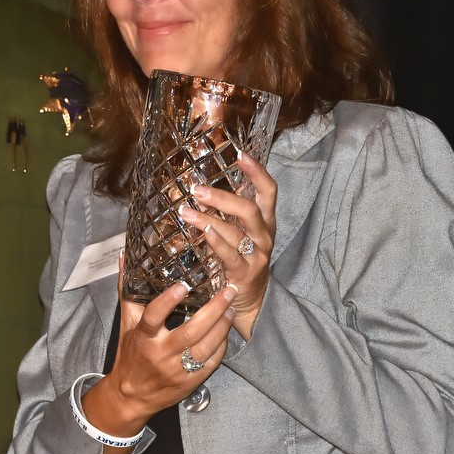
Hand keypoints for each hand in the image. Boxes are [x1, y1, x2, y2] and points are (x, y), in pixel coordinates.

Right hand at [81, 254, 237, 449]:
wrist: (131, 396)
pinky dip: (222, 346)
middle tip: (228, 290)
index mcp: (143, 337)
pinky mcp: (190, 382)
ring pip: (206, 347)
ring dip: (223, 326)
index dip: (168, 301)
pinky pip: (211, 363)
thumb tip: (126, 258)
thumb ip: (129, 291)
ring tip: (232, 307)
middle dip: (214, 310)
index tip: (183, 285)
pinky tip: (227, 331)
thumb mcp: (126, 323)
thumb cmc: (130, 353)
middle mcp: (161, 354)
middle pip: (191, 331)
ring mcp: (177, 370)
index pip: (154, 316)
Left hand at [179, 149, 276, 339]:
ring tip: (185, 211)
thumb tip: (198, 192)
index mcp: (265, 220)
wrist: (250, 299)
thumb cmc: (240, 258)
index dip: (257, 171)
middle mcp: (264, 235)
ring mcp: (257, 255)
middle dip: (222, 197)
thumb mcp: (237, 231)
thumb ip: (222, 213)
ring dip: (208, 218)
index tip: (241, 154)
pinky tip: (202, 231)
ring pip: (236, 231)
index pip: (268, 190)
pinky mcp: (245, 273)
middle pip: (249, 209)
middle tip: (197, 189)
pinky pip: (230, 254)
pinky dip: (215, 241)